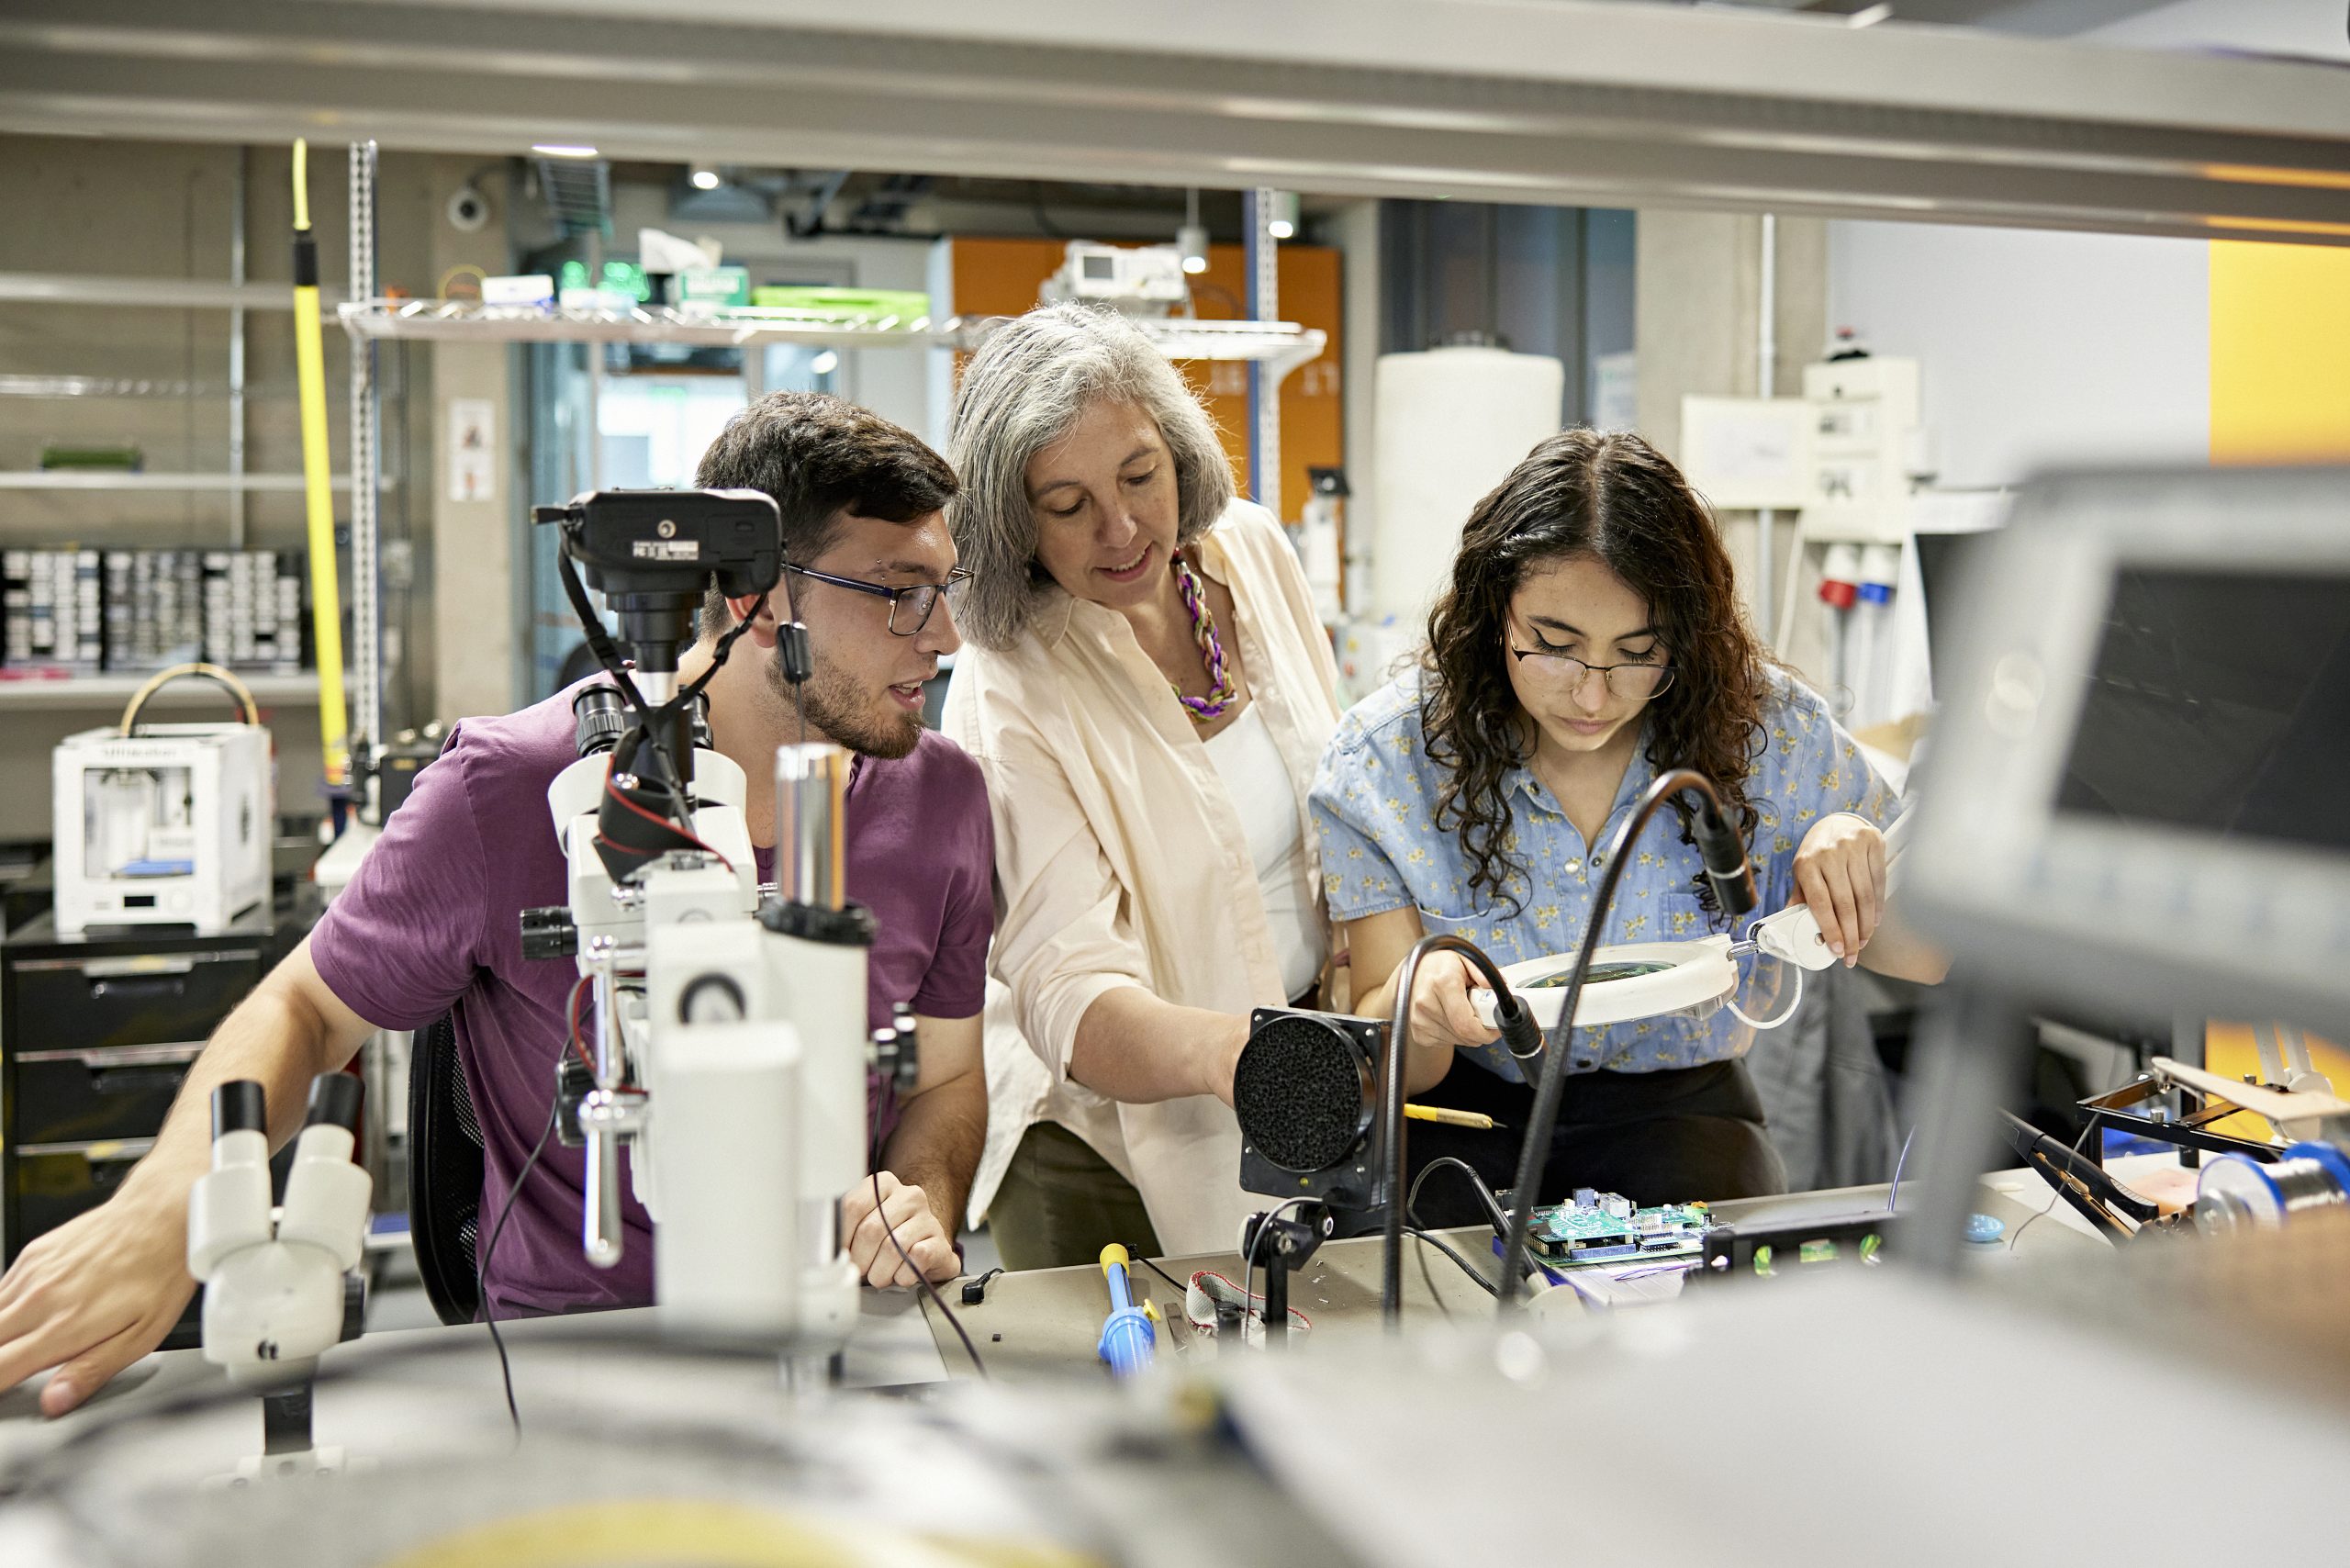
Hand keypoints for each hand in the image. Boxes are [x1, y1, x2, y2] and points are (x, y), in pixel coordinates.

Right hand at [0, 1190, 195, 1415]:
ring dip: (0, 1337)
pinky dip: (3, 1309)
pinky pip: (0, 1291)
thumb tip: (54, 1402)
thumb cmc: (159, 1273)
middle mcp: (38, 1301)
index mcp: (62, 1328)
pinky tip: (21, 1317)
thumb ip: (91, 1371)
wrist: (161, 1214)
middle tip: (10, 1370)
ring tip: (17, 1346)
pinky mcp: (32, 1255)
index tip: (3, 1394)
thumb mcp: (141, 1336)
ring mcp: (31, 1275)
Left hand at [840, 1171, 958, 1288]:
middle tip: (860, 1270)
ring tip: (880, 1275)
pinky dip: (902, 1275)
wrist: (924, 1247)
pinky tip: (901, 1273)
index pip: (853, 1206)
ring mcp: (927, 1218)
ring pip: (892, 1249)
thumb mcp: (862, 1224)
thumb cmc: (887, 1237)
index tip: (840, 1253)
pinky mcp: (941, 1242)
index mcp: (883, 1184)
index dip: (842, 1237)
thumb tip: (829, 1250)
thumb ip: (844, 1228)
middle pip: (871, 1230)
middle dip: (860, 1259)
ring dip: (880, 1272)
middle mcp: (909, 1196)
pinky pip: (915, 1260)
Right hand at [1404, 950, 1502, 1050]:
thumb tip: (1500, 987)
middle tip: (1482, 1015)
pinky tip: (1450, 1017)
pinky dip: (1455, 1034)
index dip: (1487, 1032)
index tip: (1496, 1026)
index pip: (1467, 1025)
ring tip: (1463, 1010)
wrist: (1412, 971)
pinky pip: (1447, 1042)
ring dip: (1468, 1032)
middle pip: (1465, 1035)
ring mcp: (1419, 1021)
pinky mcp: (1418, 1032)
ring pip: (1459, 1041)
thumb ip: (1484, 973)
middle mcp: (1426, 1004)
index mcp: (1442, 984)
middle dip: (1481, 1031)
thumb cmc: (1441, 965)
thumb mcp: (1465, 958)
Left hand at [1789, 814, 1886, 967]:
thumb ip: (1800, 899)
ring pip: (1865, 896)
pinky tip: (1874, 921)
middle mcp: (1829, 853)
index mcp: (1806, 863)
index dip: (1830, 930)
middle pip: (1845, 903)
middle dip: (1851, 934)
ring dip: (1866, 925)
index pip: (1820, 903)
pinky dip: (1878, 906)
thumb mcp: (1801, 873)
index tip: (1837, 950)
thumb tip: (1792, 929)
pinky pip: (1879, 883)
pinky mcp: (1873, 843)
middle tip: (1853, 954)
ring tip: (1863, 941)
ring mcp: (1853, 847)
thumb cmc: (1816, 853)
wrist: (1836, 823)